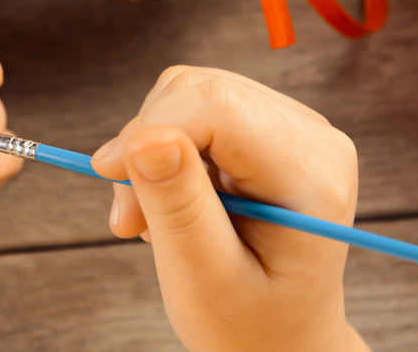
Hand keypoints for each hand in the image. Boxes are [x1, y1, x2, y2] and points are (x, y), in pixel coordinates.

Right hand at [91, 67, 370, 351]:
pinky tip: (170, 200)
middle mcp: (312, 138)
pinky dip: (163, 148)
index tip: (105, 173)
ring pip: (190, 92)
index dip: (151, 125)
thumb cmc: (249, 324)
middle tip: (126, 219)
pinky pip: (193, 107)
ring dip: (149, 148)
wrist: (279, 341)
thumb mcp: (205, 280)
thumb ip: (178, 206)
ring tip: (150, 218)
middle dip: (145, 142)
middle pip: (201, 90)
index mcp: (312, 175)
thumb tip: (145, 136)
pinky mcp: (266, 128)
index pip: (220, 106)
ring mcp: (292, 128)